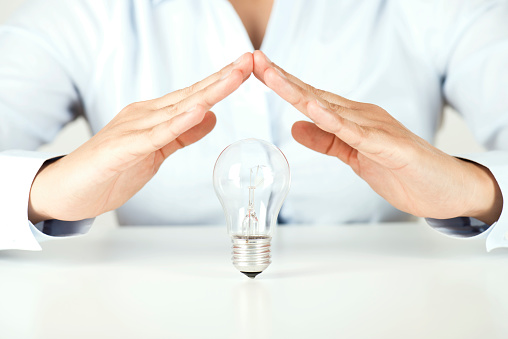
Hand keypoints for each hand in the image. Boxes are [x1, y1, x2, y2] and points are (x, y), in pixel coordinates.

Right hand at [28, 53, 253, 223]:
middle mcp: (145, 115)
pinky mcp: (123, 149)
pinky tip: (199, 110)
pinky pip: (156, 136)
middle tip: (250, 61)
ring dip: (209, 92)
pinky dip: (178, 123)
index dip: (221, 83)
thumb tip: (211, 117)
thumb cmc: (110, 170)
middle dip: (223, 78)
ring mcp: (133, 129)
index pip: (194, 96)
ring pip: (178, 108)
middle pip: (191, 94)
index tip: (246, 69)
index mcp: (154, 116)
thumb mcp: (157, 152)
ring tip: (235, 76)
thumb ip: (182, 135)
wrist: (66, 190)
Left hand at [253, 51, 501, 224]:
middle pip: (314, 95)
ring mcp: (376, 129)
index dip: (283, 84)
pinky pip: (357, 134)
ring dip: (299, 92)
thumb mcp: (353, 156)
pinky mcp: (389, 147)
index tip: (257, 70)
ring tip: (272, 76)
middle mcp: (361, 116)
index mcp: (352, 118)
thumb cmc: (402, 170)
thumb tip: (294, 126)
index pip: (311, 98)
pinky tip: (313, 109)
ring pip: (330, 108)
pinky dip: (334, 121)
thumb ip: (327, 140)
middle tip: (255, 61)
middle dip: (282, 79)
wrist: (446, 189)